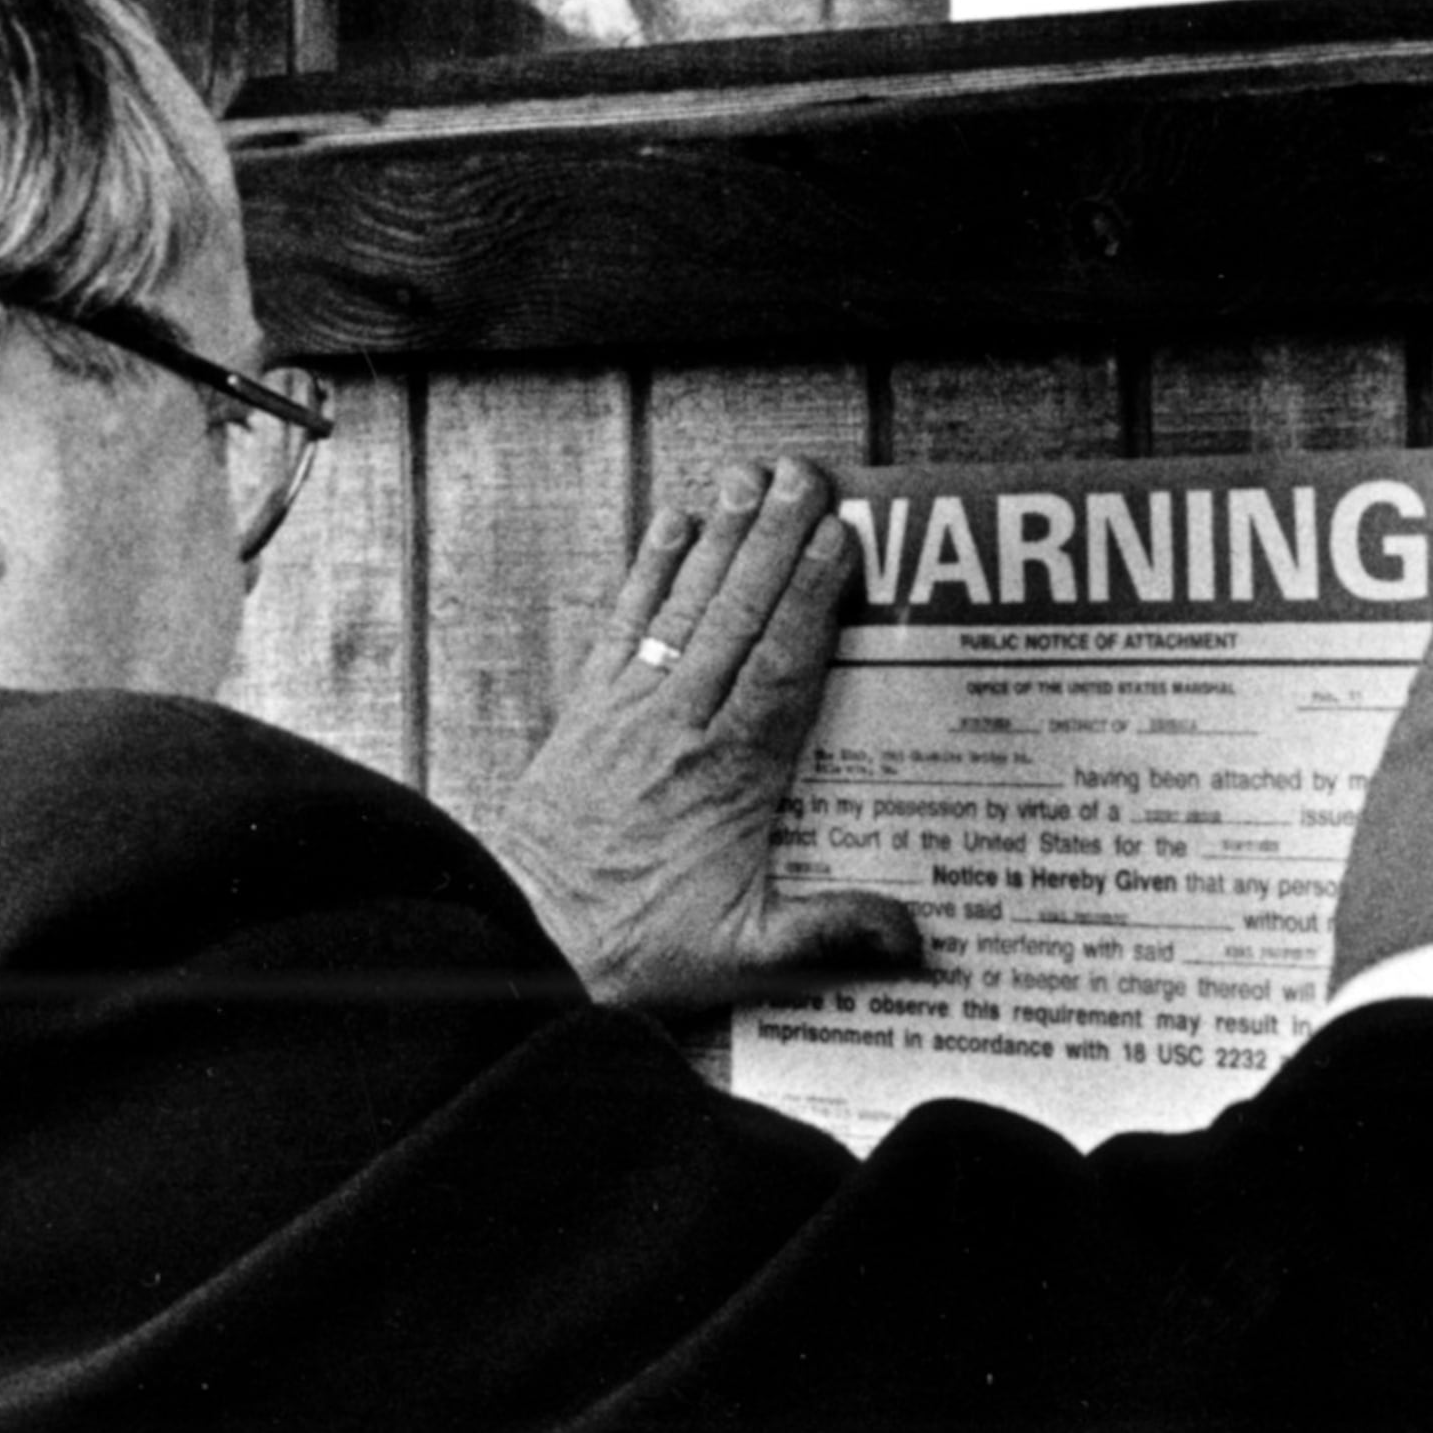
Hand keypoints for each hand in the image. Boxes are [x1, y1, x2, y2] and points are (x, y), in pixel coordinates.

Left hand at [477, 456, 925, 1016]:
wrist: (519, 938)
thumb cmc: (631, 947)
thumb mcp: (742, 957)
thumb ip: (829, 936)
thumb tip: (913, 936)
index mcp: (729, 776)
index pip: (781, 667)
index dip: (811, 598)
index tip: (840, 539)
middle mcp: (679, 726)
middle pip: (738, 616)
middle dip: (775, 540)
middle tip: (807, 476)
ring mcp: (630, 710)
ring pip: (686, 606)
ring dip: (722, 537)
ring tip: (751, 475)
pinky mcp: (590, 709)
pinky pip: (626, 623)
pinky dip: (651, 570)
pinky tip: (674, 523)